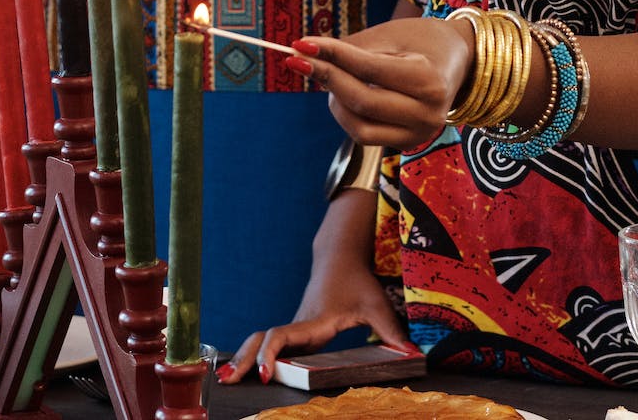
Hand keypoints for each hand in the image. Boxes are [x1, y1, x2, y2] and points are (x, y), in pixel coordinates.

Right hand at [222, 192, 414, 384]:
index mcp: (313, 321)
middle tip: (226, 380)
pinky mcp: (296, 330)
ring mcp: (294, 327)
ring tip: (224, 378)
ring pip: (261, 340)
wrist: (339, 257)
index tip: (266, 373)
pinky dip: (254, 355)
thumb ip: (392, 332)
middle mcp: (298, 325)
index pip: (282, 336)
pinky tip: (243, 370)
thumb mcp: (377, 305)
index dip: (271, 354)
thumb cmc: (358, 281)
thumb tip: (413, 354)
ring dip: (243, 357)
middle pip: (261, 340)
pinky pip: (270, 343)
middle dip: (244, 359)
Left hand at [289, 18, 474, 152]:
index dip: (331, 55)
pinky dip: (348, 114)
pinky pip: (365, 134)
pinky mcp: (408, 144)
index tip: (300, 43)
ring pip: (359, 126)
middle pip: (361, 100)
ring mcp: (420, 134)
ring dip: (334, 100)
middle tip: (299, 58)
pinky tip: (343, 93)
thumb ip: (351, 49)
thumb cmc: (423, 40)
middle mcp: (428, 114)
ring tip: (330, 74)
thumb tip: (305, 55)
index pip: (368, 69)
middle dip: (326, 77)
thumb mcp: (391, 35)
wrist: (460, 61)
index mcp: (428, 80)